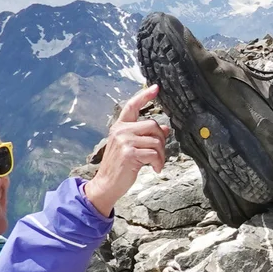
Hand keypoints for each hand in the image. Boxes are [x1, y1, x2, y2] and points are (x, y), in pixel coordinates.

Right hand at [81, 85, 168, 215]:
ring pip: (156, 141)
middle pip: (153, 125)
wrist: (106, 184)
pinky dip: (158, 163)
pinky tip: (154, 169)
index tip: (155, 88)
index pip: (132, 106)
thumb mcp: (132, 147)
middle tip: (159, 154)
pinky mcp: (129, 153)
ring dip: (161, 155)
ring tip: (156, 164)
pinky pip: (154, 154)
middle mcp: (121, 131)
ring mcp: (124, 141)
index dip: (144, 96)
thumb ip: (145, 136)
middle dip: (162, 140)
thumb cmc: (120, 166)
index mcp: (120, 127)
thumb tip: (166, 129)